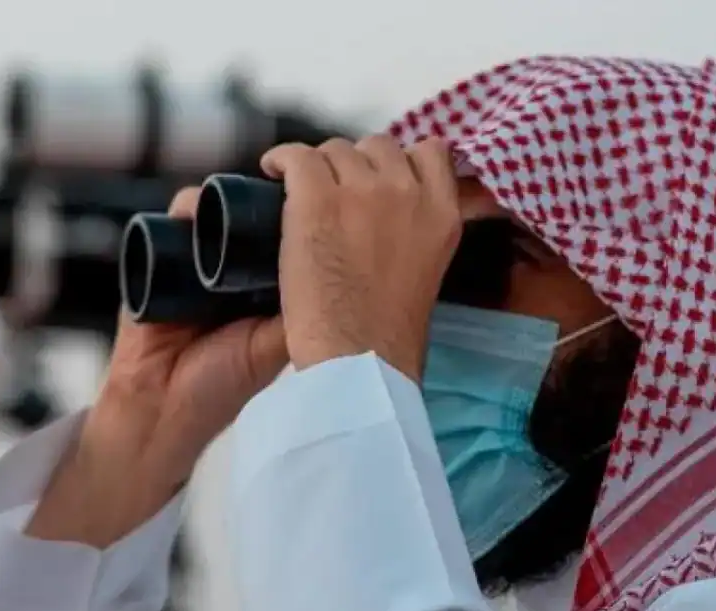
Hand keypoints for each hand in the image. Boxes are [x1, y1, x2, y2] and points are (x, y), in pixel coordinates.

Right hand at [26, 187, 288, 547]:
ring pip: (211, 216)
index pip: (283, 241)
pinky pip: (172, 225)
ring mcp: (193, 266)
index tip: (309, 204)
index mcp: (262, 291)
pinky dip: (183, 210)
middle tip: (269, 194)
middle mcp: (230, 274)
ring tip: (225, 203)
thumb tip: (347, 279)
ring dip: (218, 202)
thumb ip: (306, 316)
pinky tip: (191, 208)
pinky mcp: (159, 264)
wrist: (163, 406)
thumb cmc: (222, 386)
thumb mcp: (275, 346)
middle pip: (247, 221)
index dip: (296, 221)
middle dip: (255, 204)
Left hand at [260, 136, 460, 379]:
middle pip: (378, 146)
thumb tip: (393, 223)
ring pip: (335, 150)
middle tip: (333, 193)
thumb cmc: (387, 337)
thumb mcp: (426, 272)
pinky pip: (296, 157)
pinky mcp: (318, 199)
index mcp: (443, 214)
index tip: (377, 179)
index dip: (399, 161)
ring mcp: (363, 191)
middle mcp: (408, 191)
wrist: (359, 360)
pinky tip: (271, 174)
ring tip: (299, 192)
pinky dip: (281, 161)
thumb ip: (418, 235)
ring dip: (318, 167)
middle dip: (355, 164)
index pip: (431, 151)